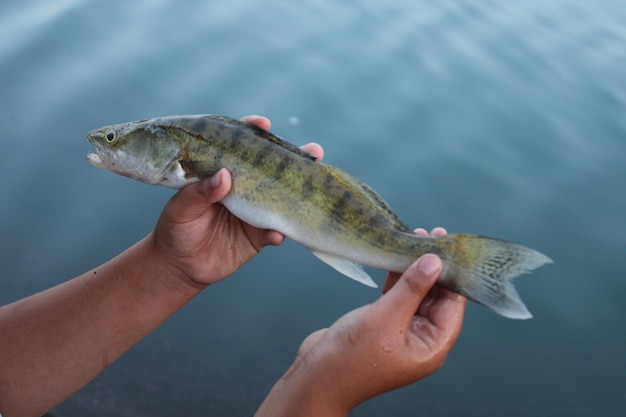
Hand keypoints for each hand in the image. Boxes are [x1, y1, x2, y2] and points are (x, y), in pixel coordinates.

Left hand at [149, 115, 323, 287]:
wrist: (180, 266)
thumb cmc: (176, 228)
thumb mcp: (180, 208)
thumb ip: (199, 192)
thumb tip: (225, 176)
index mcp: (222, 173)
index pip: (239, 146)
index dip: (253, 131)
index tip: (263, 124)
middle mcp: (244, 188)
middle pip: (271, 169)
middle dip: (295, 158)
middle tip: (314, 151)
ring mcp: (255, 211)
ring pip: (281, 198)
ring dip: (299, 192)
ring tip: (315, 184)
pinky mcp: (259, 236)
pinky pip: (276, 231)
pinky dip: (280, 231)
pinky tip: (279, 232)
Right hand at [256, 228, 465, 416]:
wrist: (317, 377)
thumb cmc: (352, 357)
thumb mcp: (386, 318)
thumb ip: (412, 288)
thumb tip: (434, 261)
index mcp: (432, 347)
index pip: (452, 304)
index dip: (451, 274)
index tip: (448, 245)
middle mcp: (421, 339)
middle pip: (435, 297)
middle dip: (433, 268)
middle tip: (431, 235)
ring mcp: (401, 331)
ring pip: (415, 294)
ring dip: (414, 270)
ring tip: (414, 239)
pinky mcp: (382, 324)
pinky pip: (396, 297)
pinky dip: (397, 279)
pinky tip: (395, 258)